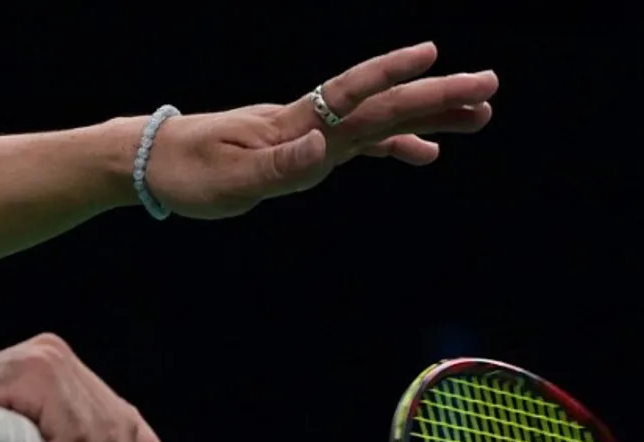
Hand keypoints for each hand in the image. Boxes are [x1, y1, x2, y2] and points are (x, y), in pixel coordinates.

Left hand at [144, 42, 498, 217]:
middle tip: (489, 88)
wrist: (154, 161)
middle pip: (382, 105)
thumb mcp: (230, 180)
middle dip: (437, 95)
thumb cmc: (189, 173)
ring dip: (430, 117)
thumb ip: (281, 165)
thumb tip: (324, 148)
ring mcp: (313, 134)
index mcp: (294, 126)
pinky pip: (362, 143)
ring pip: (381, 120)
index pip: (353, 97)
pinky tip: (426, 153)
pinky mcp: (308, 148)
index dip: (393, 77)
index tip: (436, 59)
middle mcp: (311, 123)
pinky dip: (397, 144)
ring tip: (479, 116)